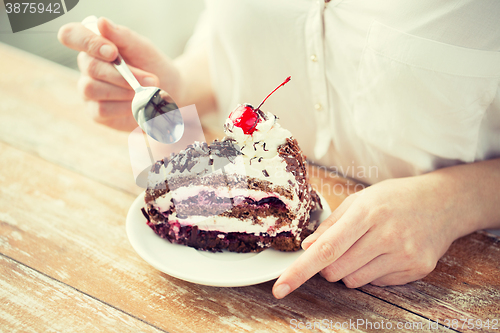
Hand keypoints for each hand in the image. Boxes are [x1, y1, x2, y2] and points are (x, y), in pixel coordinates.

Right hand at [58, 17, 181, 130]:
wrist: (170, 92)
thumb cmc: (153, 66)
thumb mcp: (142, 48)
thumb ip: (122, 36)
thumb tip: (101, 22)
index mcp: (94, 45)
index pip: (71, 35)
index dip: (87, 42)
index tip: (113, 52)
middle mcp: (87, 67)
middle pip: (90, 67)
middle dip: (122, 74)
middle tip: (150, 79)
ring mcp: (89, 90)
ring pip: (92, 89)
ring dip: (124, 90)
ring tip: (145, 91)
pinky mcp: (96, 112)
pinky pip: (101, 109)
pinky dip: (124, 107)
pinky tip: (136, 103)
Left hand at [272, 174, 476, 298]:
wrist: (443, 202)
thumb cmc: (395, 198)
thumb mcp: (360, 199)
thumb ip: (332, 224)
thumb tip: (307, 247)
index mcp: (366, 214)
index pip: (325, 250)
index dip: (299, 271)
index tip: (280, 287)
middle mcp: (385, 236)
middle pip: (335, 270)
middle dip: (328, 265)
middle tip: (342, 247)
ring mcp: (403, 255)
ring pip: (353, 281)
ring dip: (350, 270)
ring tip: (367, 247)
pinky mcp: (416, 269)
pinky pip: (376, 283)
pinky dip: (372, 272)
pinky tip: (386, 253)